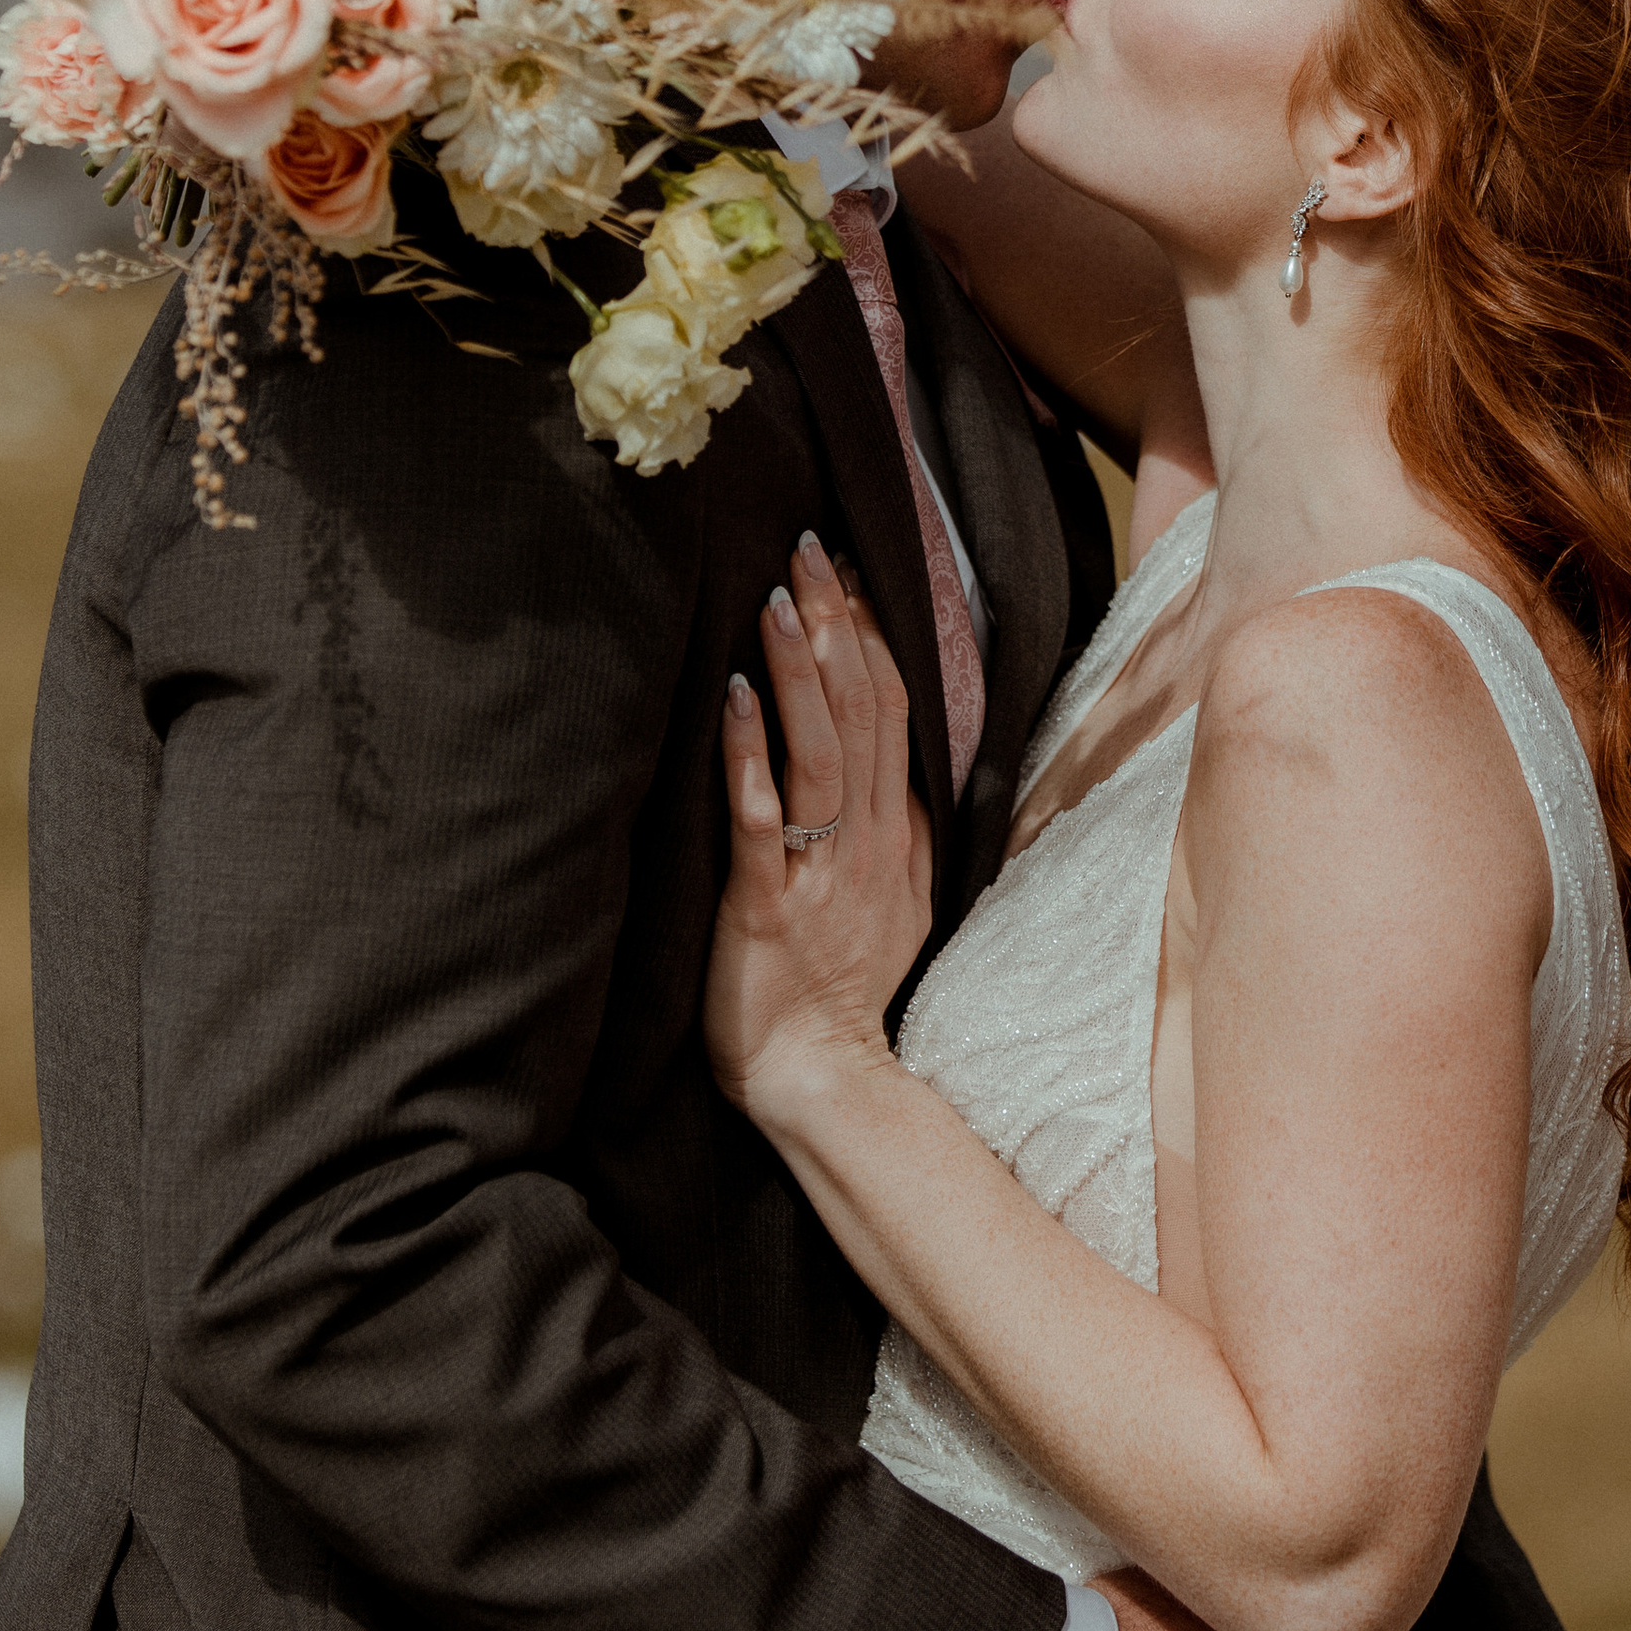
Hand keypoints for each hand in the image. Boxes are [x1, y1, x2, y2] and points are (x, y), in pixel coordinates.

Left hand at [706, 536, 934, 1127]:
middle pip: (863, 715)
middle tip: (811, 549)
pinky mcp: (766, 909)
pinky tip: (734, 699)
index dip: (872, 637)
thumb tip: (893, 757)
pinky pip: (761, 823)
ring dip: (801, 675)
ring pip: (822, 755)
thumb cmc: (840, 991)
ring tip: (780, 601)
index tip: (849, 569)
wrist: (822, 1081)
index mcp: (896, 835)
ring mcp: (821, 875)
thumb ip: (891, 825)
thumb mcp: (894, 897)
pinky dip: (750, 757)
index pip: (895, 713)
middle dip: (839, 626)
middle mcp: (868, 844)